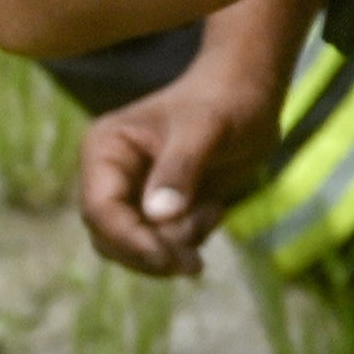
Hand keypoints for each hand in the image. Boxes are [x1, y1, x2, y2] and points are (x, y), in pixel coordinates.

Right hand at [76, 46, 286, 277]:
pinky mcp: (159, 208)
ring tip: (213, 211)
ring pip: (137, 247)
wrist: (253, 93)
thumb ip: (181, 168)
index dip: (129, 240)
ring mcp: (133, 194)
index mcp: (104, 150)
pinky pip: (164, 244)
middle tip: (195, 260)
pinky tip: (215, 209)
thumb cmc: (228, 100)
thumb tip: (159, 215)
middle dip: (153, 251)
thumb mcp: (207, 128)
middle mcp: (109, 176)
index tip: (166, 257)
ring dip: (176, 245)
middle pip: (112, 238)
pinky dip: (189, 239)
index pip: (100, 209)